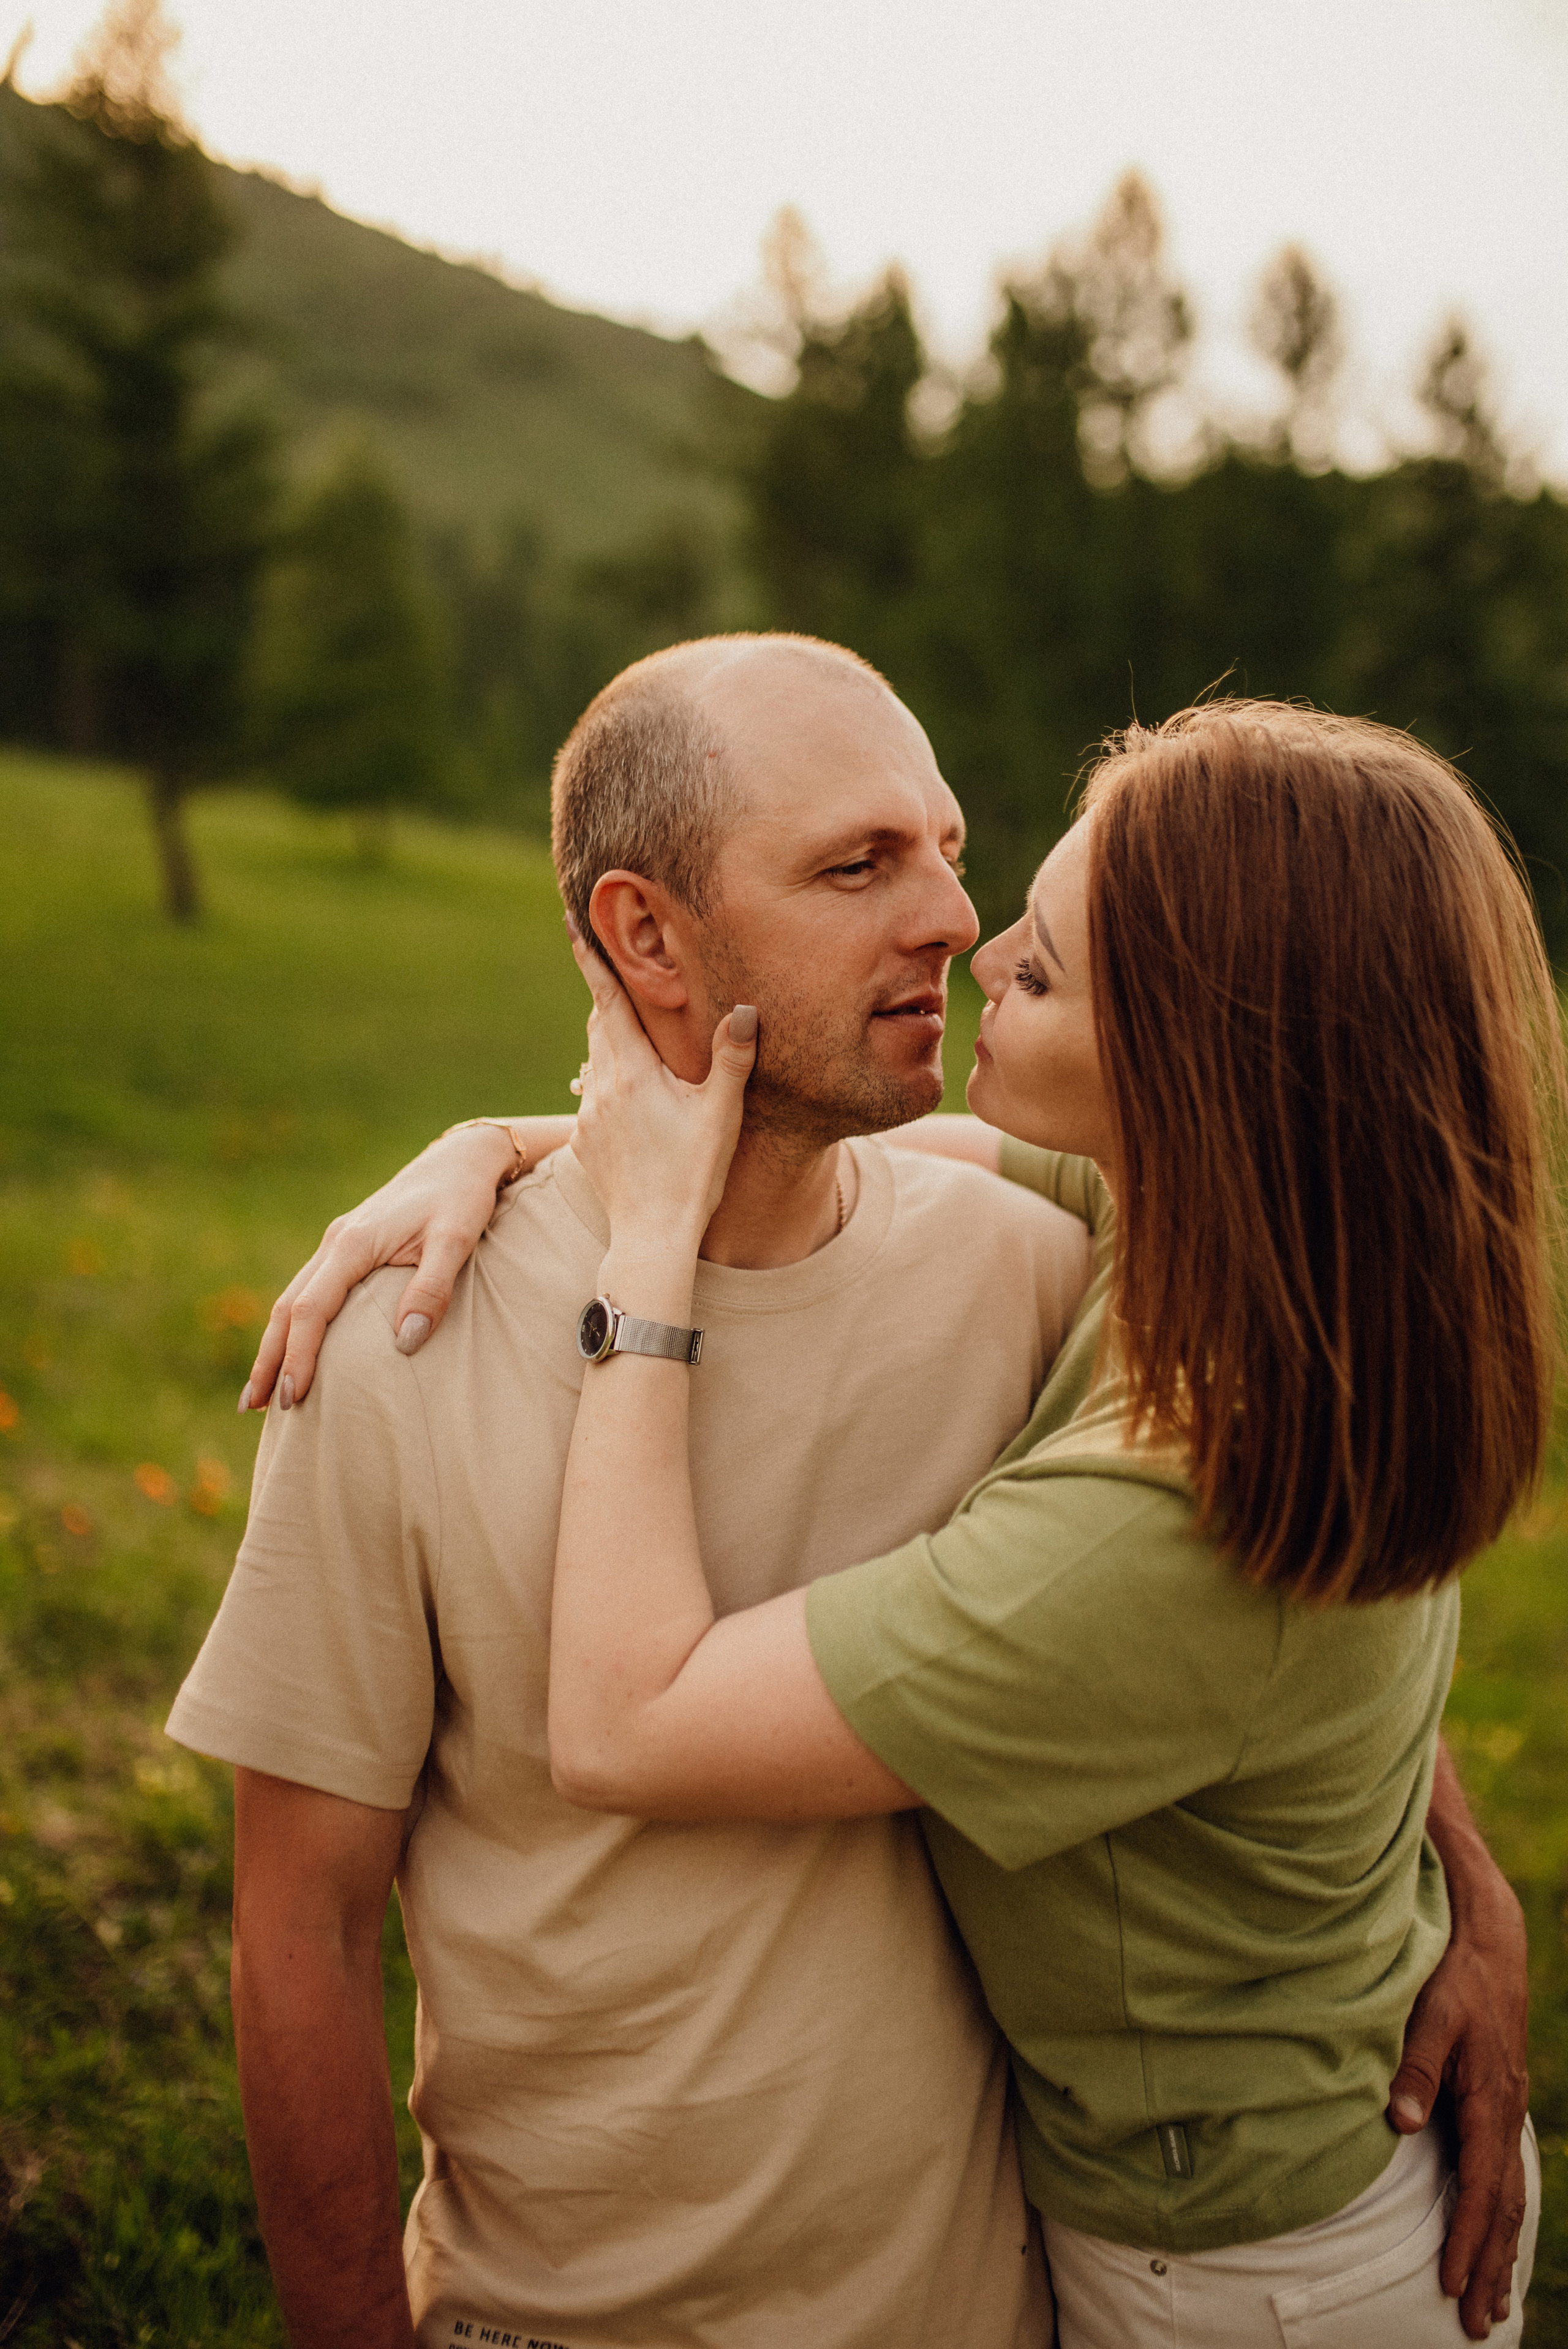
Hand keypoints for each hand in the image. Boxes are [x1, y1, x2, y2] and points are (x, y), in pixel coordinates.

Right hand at [241, 1124, 524, 1411]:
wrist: (462, 1159)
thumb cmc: (463, 1198)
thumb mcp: (457, 1240)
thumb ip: (432, 1289)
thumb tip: (405, 1343)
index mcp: (353, 1243)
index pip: (311, 1308)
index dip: (298, 1355)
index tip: (292, 1397)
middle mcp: (336, 1242)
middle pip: (287, 1307)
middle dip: (268, 1359)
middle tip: (252, 1408)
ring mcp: (338, 1243)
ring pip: (292, 1298)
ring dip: (274, 1345)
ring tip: (259, 1392)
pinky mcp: (349, 1246)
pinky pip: (309, 1291)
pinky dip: (294, 1325)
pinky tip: (294, 1350)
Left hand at [568, 930, 756, 1253]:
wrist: (652, 1236)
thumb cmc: (693, 1173)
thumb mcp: (721, 1114)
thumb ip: (731, 1059)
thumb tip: (744, 1009)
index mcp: (632, 1071)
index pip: (607, 1000)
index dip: (592, 960)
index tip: (573, 922)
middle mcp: (602, 1087)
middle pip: (598, 1026)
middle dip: (606, 997)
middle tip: (611, 968)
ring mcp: (589, 1117)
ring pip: (594, 1062)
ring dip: (610, 1043)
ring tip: (630, 1035)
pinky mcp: (584, 1143)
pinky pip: (594, 1099)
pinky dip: (609, 1085)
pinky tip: (631, 1100)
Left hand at [1388, 1797, 1529, 2338]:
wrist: (1491, 1943)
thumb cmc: (1454, 1977)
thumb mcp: (1431, 2014)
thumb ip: (1415, 2068)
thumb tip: (1401, 2123)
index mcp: (1488, 2102)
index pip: (1480, 2190)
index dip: (1466, 2240)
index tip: (1454, 2286)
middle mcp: (1503, 2115)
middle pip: (1501, 2207)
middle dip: (1489, 2266)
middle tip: (1477, 2323)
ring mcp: (1504, 2111)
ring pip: (1508, 2196)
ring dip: (1499, 2249)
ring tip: (1491, 2303)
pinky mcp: (1496, 2103)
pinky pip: (1505, 2174)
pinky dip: (1500, 2215)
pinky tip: (1494, 2236)